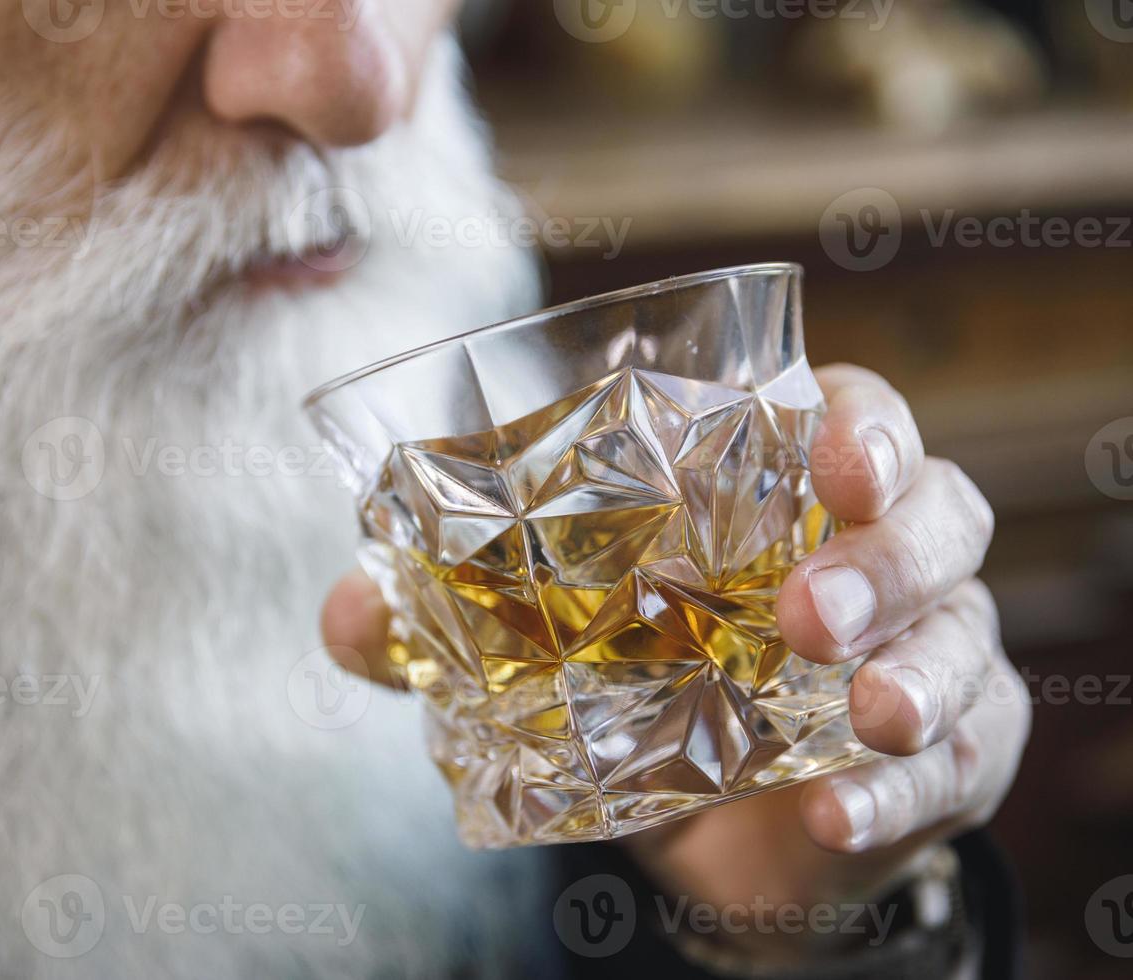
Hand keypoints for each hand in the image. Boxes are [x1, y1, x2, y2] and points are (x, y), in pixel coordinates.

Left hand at [319, 365, 1029, 954]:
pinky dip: (903, 789)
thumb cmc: (648, 684)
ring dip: (917, 668)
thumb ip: (445, 623)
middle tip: (805, 611)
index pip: (853, 417)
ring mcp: (934, 649)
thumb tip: (346, 612)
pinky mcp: (957, 752)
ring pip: (967, 631)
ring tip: (863, 711)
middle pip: (938, 512)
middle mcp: (883, 553)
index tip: (829, 459)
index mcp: (788, 491)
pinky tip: (837, 810)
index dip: (858, 426)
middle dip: (882, 554)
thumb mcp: (546, 644)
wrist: (722, 822)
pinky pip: (964, 759)